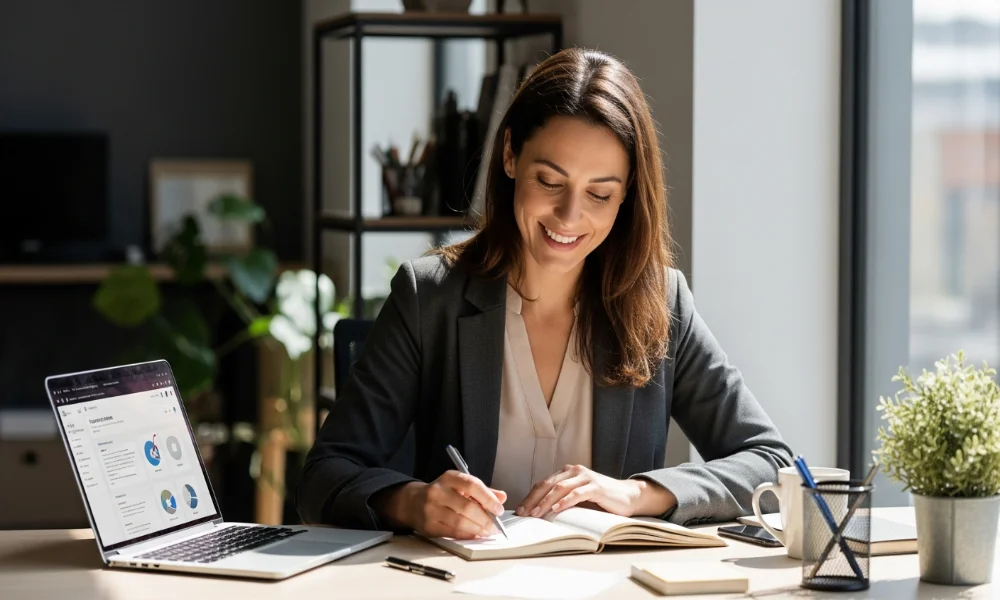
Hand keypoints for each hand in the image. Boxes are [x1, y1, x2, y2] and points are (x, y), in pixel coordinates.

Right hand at [375, 471, 506, 539]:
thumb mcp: (460, 485)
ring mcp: (431, 509)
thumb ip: (482, 491)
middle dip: (485, 519)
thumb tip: (502, 497)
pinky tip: (475, 534)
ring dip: (478, 530)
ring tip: (487, 532)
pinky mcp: (429, 525)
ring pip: (460, 522)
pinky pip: (452, 532)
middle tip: (495, 526)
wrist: (413, 502)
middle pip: (467, 507)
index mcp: (449, 478)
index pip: (472, 485)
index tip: (499, 509)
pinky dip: (467, 535)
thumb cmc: (443, 493)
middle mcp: (438, 491)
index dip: (488, 498)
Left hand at [516, 464, 676, 517]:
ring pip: (560, 489)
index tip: (520, 511)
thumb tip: (539, 512)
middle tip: (523, 514)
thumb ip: (562, 499)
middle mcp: (575, 471)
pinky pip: (577, 494)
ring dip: (546, 502)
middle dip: (533, 500)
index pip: (543, 484)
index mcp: (568, 473)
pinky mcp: (596, 487)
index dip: (530, 497)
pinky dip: (565, 502)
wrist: (628, 496)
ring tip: (536, 514)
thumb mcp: (578, 497)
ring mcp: (586, 477)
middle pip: (548, 485)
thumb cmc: (601, 499)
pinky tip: (556, 510)